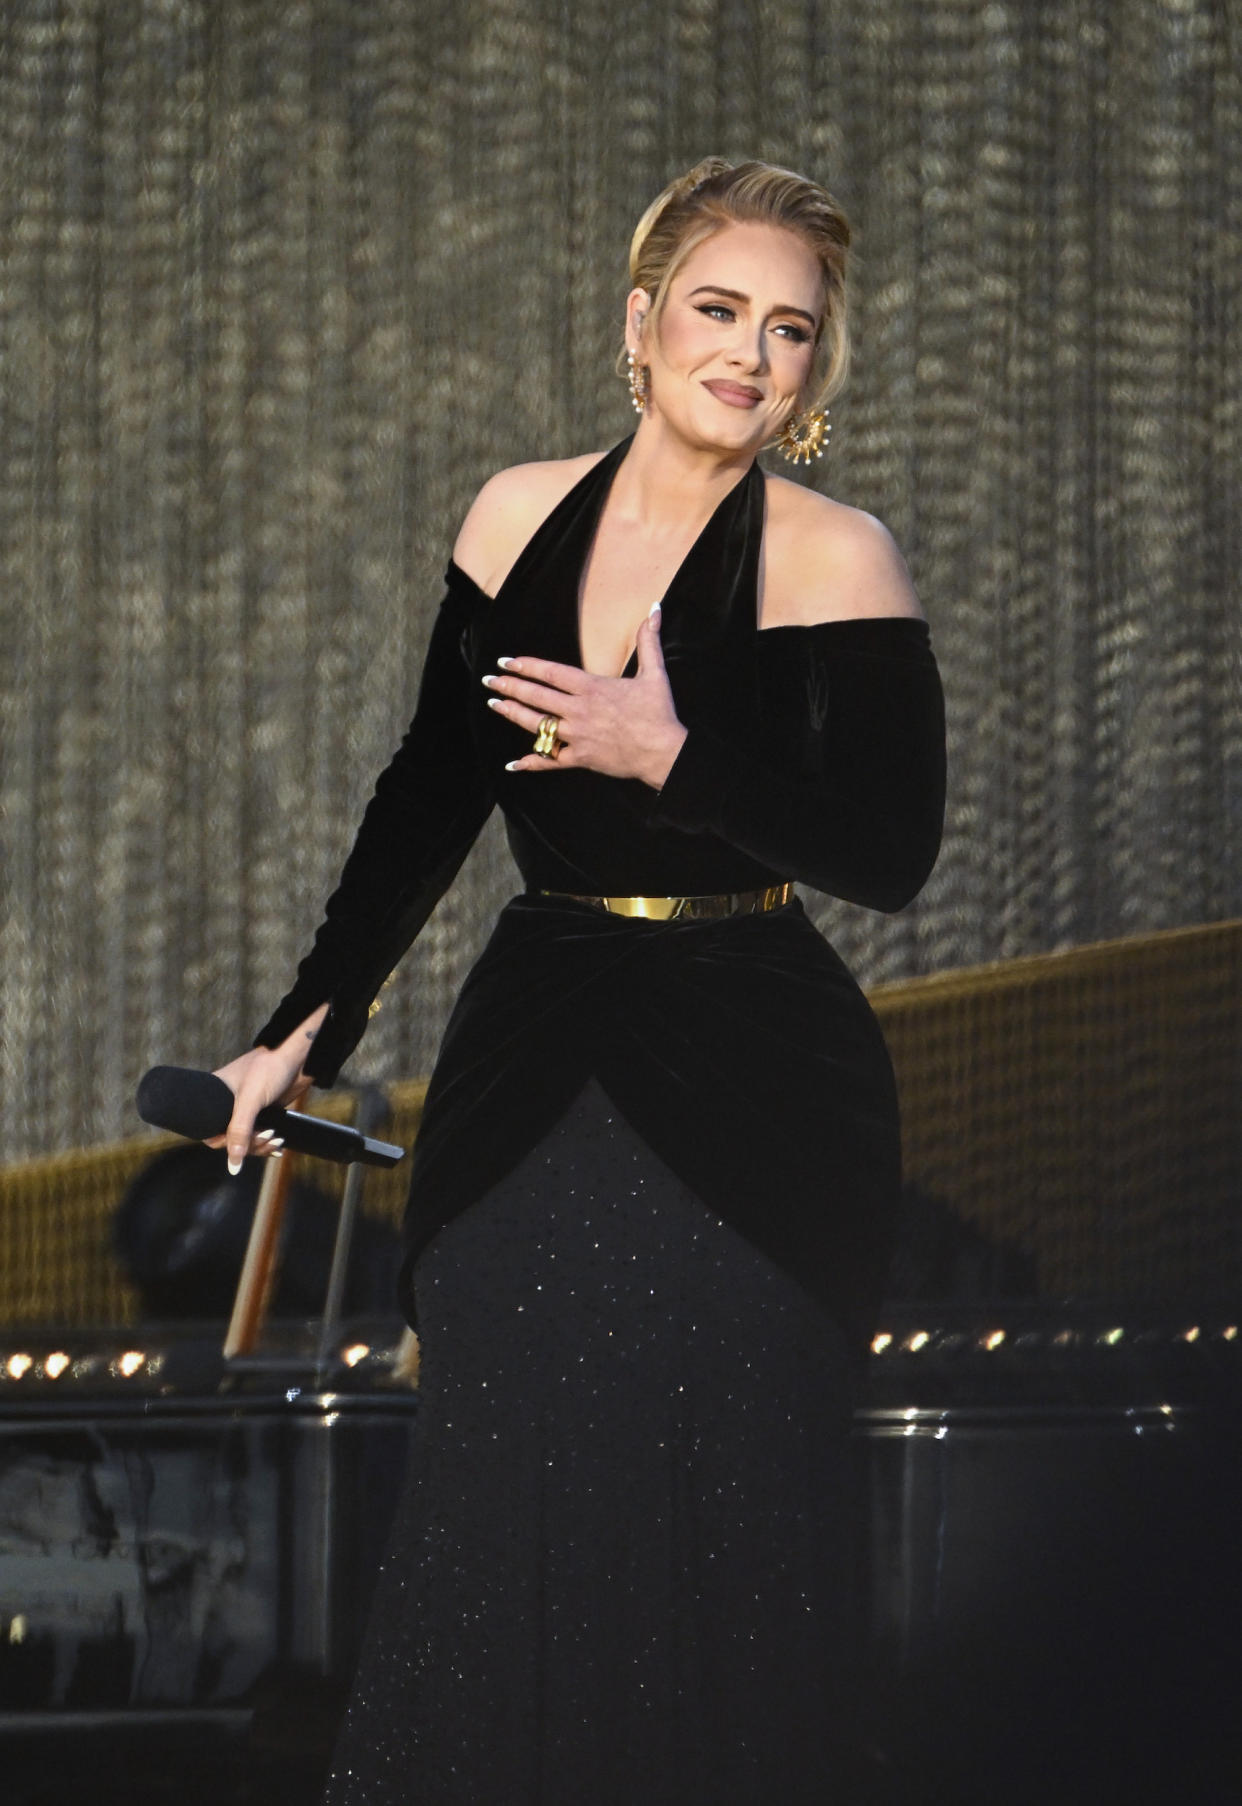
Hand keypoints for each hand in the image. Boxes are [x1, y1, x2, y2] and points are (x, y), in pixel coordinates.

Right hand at [204, 1003, 327, 1172]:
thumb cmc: (271, 1069)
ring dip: (261, 1145)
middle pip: (231, 1139)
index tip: (241, 1144)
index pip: (209, 1132)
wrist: (299, 1057)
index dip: (225, 1143)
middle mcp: (227, 1103)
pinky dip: (268, 1142)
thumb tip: (233, 1165)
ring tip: (277, 1140)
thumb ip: (239, 1131)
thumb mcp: (251, 1100)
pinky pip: (259, 1134)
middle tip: (267, 1138)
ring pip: (247, 1139)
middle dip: (248, 1145)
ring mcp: (246, 1108)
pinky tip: (277, 1145)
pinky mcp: (263, 1111)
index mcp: (214, 1096)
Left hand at [483, 604, 687, 788]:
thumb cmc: (658, 714)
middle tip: (489, 680)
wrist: (664, 753)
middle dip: (510, 687)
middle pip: (536, 697)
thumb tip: (654, 609)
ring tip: (494, 704)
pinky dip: (531, 763)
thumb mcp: (655, 673)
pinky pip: (550, 762)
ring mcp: (577, 736)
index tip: (507, 661)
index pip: (550, 673)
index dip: (526, 666)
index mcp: (592, 688)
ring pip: (536, 725)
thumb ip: (648, 641)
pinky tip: (513, 764)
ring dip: (512, 714)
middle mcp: (579, 710)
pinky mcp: (580, 758)